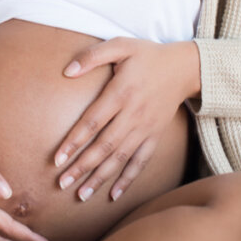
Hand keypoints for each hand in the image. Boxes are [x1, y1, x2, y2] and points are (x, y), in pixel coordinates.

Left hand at [53, 39, 199, 202]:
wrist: (184, 68)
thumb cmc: (147, 55)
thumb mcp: (120, 45)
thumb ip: (92, 56)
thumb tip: (66, 71)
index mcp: (121, 93)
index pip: (92, 122)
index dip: (74, 141)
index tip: (57, 159)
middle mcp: (133, 115)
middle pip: (104, 146)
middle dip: (82, 167)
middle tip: (62, 183)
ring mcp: (145, 128)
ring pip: (120, 158)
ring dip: (100, 178)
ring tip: (81, 195)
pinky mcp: (155, 136)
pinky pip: (141, 162)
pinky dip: (128, 179)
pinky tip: (114, 195)